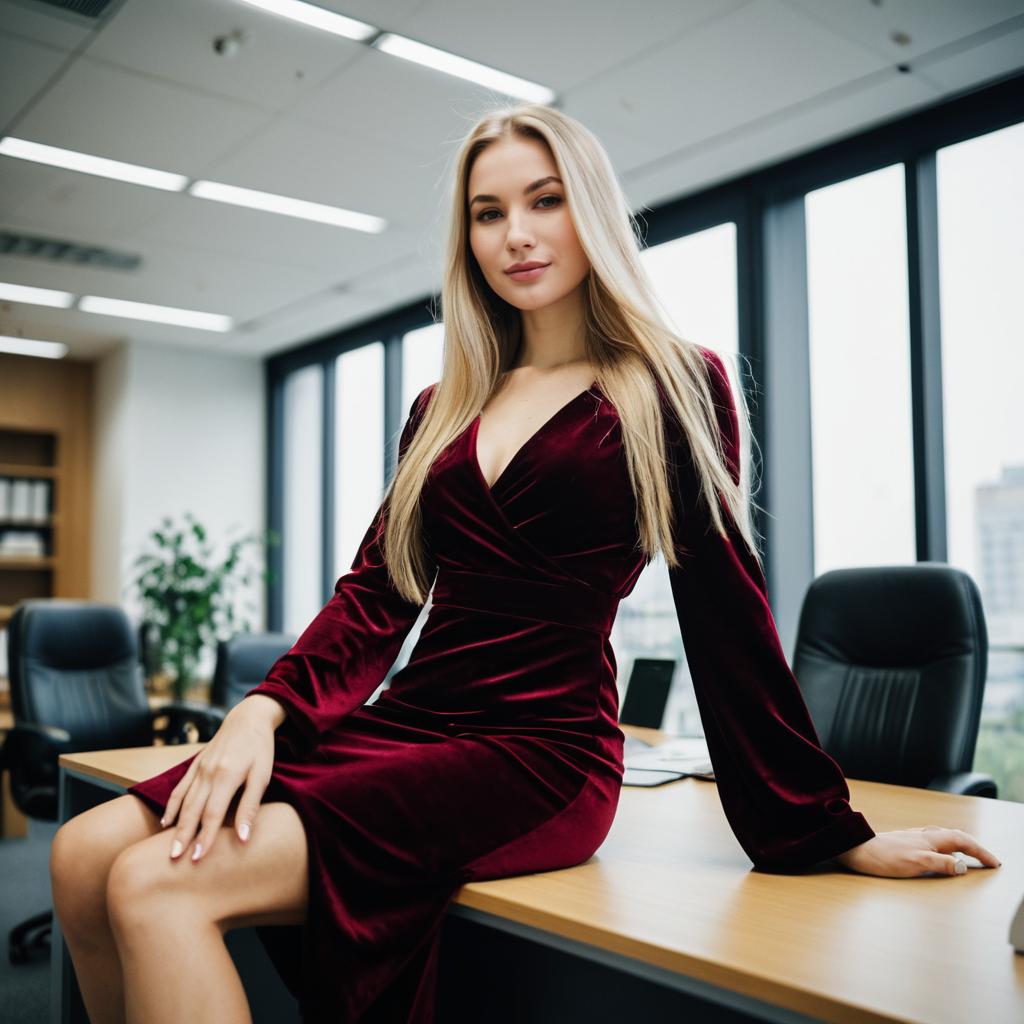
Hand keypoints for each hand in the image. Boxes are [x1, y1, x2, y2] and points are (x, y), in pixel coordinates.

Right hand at [160, 697, 280, 863]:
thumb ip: (250, 806)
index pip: (212, 813)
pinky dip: (171, 805)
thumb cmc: (260, 749)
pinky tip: (166, 822)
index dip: (204, 837)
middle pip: (192, 810)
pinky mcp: (195, 765)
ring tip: (169, 848)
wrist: (248, 718)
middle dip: (183, 836)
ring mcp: (199, 768)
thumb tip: (244, 838)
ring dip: (176, 825)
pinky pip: (179, 788)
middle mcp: (208, 773)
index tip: (197, 858)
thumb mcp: (262, 775)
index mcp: (226, 776)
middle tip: (174, 860)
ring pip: (183, 801)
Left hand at [835, 826, 1001, 877]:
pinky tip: (940, 850)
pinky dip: (946, 845)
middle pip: (956, 836)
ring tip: (970, 853)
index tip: (994, 863)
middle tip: (988, 859)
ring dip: (961, 844)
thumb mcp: (915, 863)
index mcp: (930, 838)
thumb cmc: (883, 858)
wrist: (856, 850)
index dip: (980, 852)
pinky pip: (934, 840)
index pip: (962, 841)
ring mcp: (914, 837)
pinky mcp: (906, 842)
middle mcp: (924, 834)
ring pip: (945, 836)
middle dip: (974, 846)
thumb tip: (963, 867)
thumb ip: (940, 864)